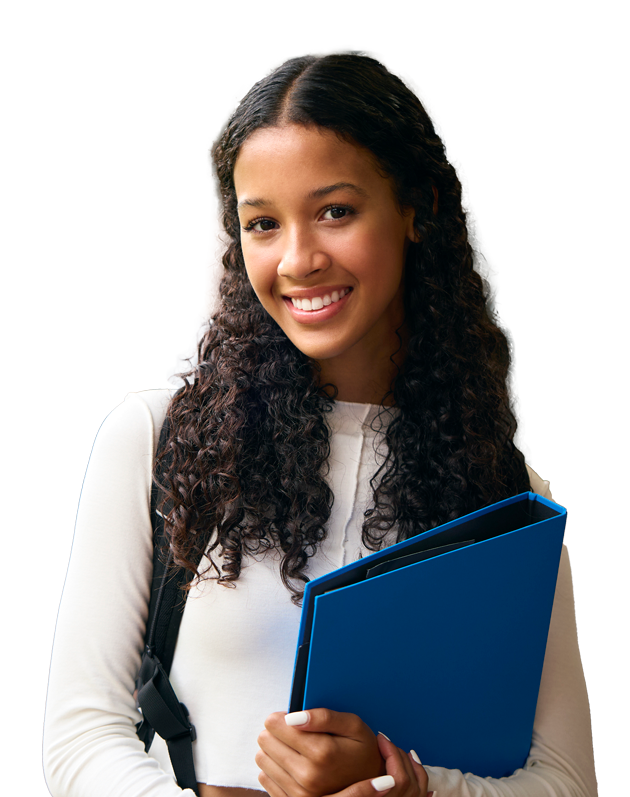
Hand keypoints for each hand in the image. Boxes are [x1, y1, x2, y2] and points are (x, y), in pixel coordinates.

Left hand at [256, 709, 384, 796]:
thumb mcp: (354, 726)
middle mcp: (308, 775)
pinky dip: (274, 767)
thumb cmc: (361, 752)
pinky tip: (291, 764)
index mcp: (322, 752)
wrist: (370, 789)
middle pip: (265, 740)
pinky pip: (264, 777)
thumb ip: (325, 717)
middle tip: (293, 733)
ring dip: (274, 750)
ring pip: (262, 758)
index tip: (291, 719)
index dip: (281, 717)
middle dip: (276, 732)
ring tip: (293, 749)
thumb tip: (293, 717)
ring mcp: (298, 793)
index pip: (276, 725)